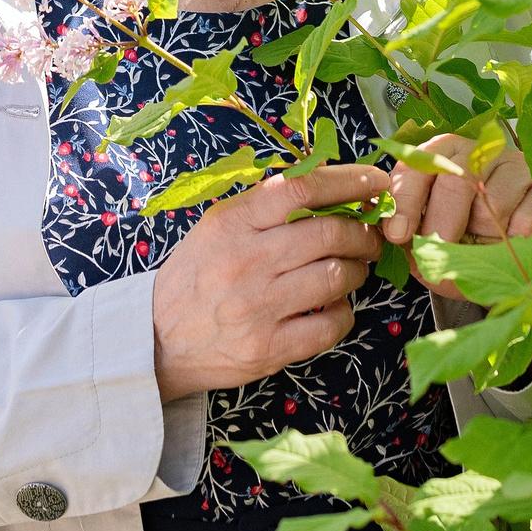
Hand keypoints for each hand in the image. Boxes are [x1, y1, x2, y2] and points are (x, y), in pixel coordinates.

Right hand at [149, 164, 388, 400]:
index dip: (349, 181)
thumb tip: (328, 186)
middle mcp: (246, 261)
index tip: (376, 183)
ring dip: (357, 272)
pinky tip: (335, 308)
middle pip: (330, 233)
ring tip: (353, 271)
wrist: (155, 339)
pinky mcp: (267, 349)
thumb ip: (264, 207)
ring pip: (337, 277)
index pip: (302, 188)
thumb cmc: (194, 276)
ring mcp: (257, 307)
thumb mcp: (217, 227)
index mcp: (232, 223)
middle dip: (363, 233)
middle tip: (368, 237)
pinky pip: (329, 326)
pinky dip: (344, 314)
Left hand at [379, 133, 531, 299]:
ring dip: (480, 245)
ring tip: (480, 256)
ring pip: (490, 208)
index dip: (405, 203)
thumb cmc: (468, 237)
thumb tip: (397, 240)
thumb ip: (412, 236)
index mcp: (441, 154)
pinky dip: (511, 249)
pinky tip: (509, 251)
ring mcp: (515, 164)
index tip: (398, 235)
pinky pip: (523, 225)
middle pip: (454, 184)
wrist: (521, 249)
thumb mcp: (434, 235)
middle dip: (441, 230)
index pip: (416, 169)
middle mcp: (477, 151)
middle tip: (437, 262)